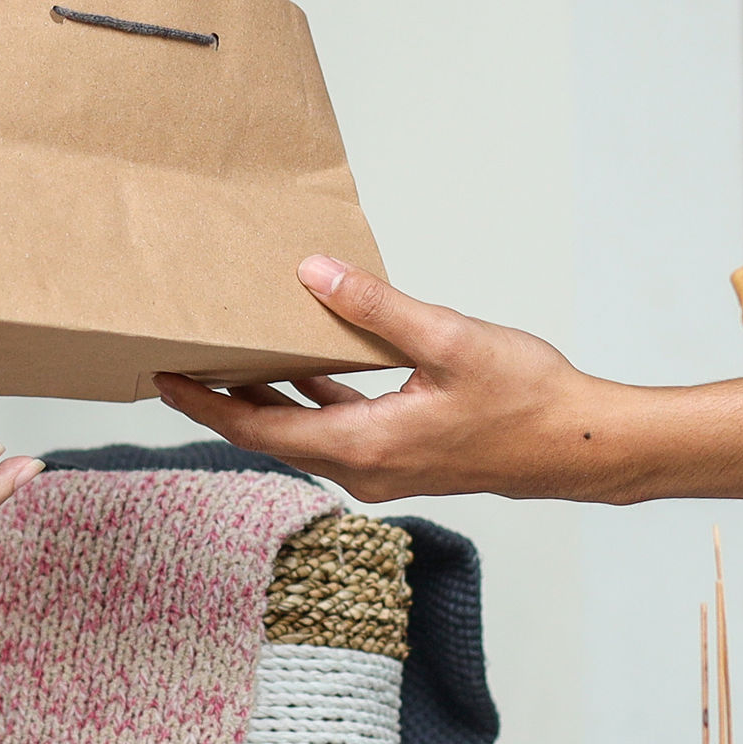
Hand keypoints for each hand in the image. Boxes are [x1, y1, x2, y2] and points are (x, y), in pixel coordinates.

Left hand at [155, 256, 633, 502]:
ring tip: (230, 359)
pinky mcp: (405, 459)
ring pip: (303, 435)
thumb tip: (313, 274)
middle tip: (180, 361)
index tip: (161, 378)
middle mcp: (364, 469)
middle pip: (270, 436)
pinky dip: (310, 402)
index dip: (204, 404)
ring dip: (266, 401)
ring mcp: (385, 469)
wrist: (581, 447)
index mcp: (362, 447)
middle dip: (223, 401)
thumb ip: (375, 308)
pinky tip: (306, 367)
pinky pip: (337, 432)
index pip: (257, 429)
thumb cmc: (527, 402)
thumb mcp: (448, 340)